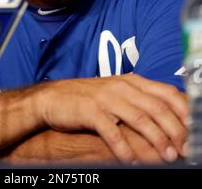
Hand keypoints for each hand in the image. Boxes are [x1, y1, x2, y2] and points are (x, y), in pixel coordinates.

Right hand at [37, 74, 186, 163]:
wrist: (54, 97)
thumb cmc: (89, 98)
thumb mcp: (117, 93)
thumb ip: (140, 101)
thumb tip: (169, 119)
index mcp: (132, 81)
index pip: (166, 92)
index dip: (183, 111)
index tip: (194, 130)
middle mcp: (122, 86)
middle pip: (157, 107)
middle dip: (175, 130)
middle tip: (184, 150)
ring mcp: (106, 97)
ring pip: (139, 118)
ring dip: (156, 139)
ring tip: (167, 157)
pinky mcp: (91, 111)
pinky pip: (112, 132)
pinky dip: (124, 148)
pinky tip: (130, 161)